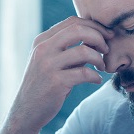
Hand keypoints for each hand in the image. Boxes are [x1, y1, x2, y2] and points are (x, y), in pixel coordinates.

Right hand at [7, 17, 112, 133]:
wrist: (26, 110)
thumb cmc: (45, 85)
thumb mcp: (51, 61)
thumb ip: (69, 49)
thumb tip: (97, 39)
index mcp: (42, 40)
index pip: (72, 22)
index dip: (94, 26)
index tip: (107, 35)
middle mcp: (43, 49)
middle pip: (78, 30)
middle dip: (99, 37)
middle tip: (107, 49)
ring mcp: (48, 65)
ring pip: (84, 51)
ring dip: (99, 58)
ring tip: (102, 67)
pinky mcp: (56, 82)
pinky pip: (84, 73)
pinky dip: (96, 76)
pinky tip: (97, 80)